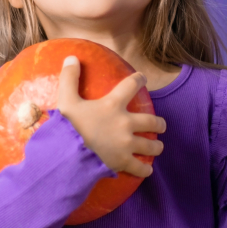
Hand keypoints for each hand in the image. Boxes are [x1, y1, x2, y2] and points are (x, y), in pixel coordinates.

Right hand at [56, 55, 166, 177]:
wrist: (67, 156)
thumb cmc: (67, 127)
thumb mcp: (65, 101)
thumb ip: (69, 78)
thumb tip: (71, 57)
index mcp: (113, 105)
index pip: (131, 85)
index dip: (139, 79)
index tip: (143, 78)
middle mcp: (125, 124)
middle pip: (151, 121)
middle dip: (159, 123)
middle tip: (160, 125)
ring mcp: (126, 145)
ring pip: (151, 145)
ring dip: (156, 146)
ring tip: (157, 146)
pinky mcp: (123, 163)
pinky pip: (140, 167)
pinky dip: (145, 169)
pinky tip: (147, 169)